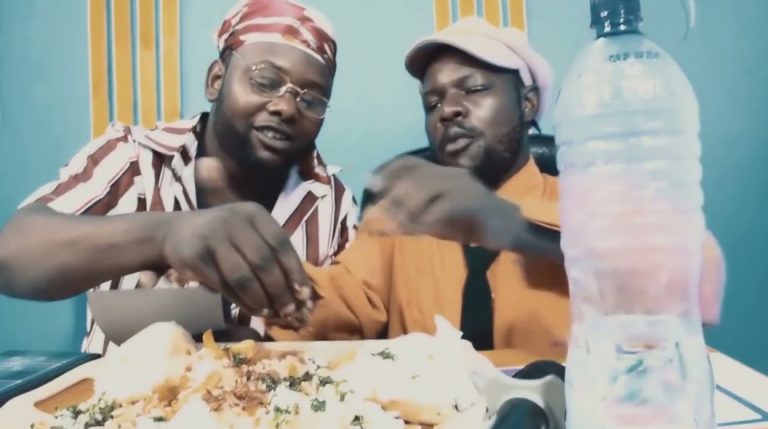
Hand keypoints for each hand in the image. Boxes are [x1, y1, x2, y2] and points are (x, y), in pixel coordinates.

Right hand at [160, 201, 313, 323]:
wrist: (176, 232)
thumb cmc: (225, 237)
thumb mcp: (250, 234)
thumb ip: (272, 255)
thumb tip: (302, 293)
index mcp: (254, 213)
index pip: (281, 243)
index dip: (294, 271)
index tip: (304, 295)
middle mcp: (234, 220)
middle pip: (263, 261)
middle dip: (279, 290)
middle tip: (288, 311)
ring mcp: (211, 236)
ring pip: (242, 276)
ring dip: (259, 299)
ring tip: (269, 313)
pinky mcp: (193, 256)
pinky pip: (222, 285)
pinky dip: (239, 301)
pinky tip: (250, 310)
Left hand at [361, 156, 525, 249]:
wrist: (510, 229)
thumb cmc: (471, 223)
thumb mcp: (437, 218)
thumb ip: (413, 216)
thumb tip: (383, 219)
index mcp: (443, 173)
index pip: (412, 163)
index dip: (389, 171)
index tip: (371, 182)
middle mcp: (452, 174)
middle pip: (416, 177)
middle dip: (393, 195)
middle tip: (377, 214)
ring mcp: (465, 186)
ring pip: (428, 190)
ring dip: (407, 209)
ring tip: (393, 225)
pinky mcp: (475, 201)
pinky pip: (446, 207)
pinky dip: (428, 218)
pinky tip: (416, 230)